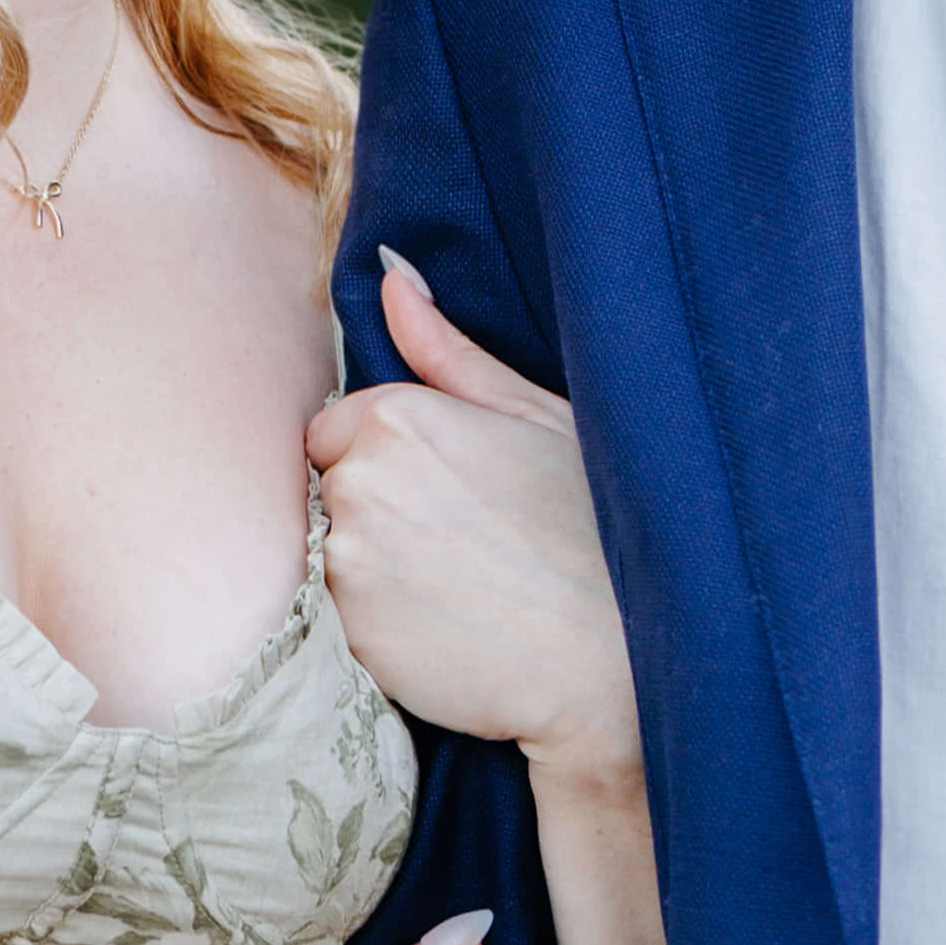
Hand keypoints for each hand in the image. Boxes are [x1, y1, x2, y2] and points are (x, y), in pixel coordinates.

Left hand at [309, 263, 641, 782]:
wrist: (615, 666)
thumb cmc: (596, 531)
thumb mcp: (538, 418)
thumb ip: (448, 352)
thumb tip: (393, 278)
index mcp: (398, 417)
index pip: (339, 430)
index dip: (390, 462)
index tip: (449, 493)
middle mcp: (357, 483)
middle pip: (330, 490)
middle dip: (376, 511)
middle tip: (462, 544)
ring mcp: (347, 564)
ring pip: (332, 555)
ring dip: (374, 569)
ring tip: (459, 589)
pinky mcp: (349, 636)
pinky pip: (341, 618)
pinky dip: (378, 624)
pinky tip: (446, 630)